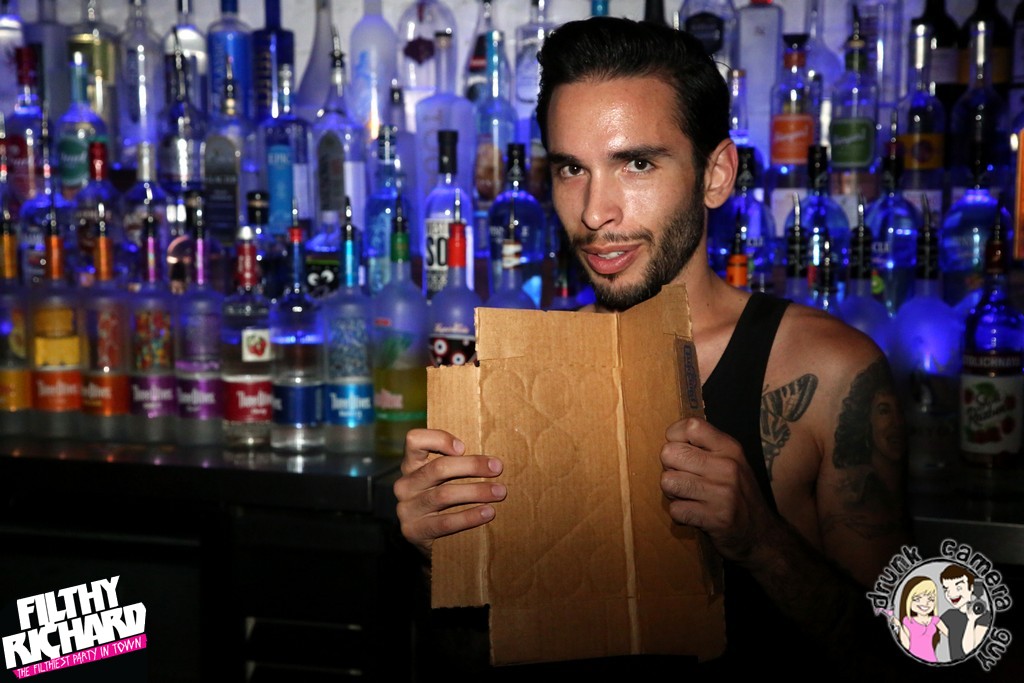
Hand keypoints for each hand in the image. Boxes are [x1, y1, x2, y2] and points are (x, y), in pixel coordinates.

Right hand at [393, 428, 506, 557]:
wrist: (429, 542)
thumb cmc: (443, 502)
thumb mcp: (442, 480)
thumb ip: (456, 465)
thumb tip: (492, 458)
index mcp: (411, 465)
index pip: (414, 440)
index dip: (438, 439)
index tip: (463, 447)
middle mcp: (405, 485)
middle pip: (437, 468)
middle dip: (471, 465)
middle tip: (497, 468)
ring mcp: (407, 509)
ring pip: (444, 494)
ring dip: (476, 491)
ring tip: (499, 492)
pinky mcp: (414, 531)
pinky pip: (446, 522)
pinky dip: (469, 516)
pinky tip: (487, 513)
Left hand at [659, 416, 776, 563]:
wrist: (761, 535)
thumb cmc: (737, 494)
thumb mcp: (731, 462)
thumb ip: (705, 447)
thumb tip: (669, 439)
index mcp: (730, 448)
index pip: (691, 426)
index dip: (674, 437)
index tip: (680, 451)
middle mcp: (727, 466)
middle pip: (669, 453)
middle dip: (669, 468)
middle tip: (684, 479)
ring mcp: (722, 493)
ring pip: (668, 481)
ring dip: (672, 493)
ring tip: (688, 497)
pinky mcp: (716, 518)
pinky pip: (675, 509)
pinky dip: (680, 515)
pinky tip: (694, 515)